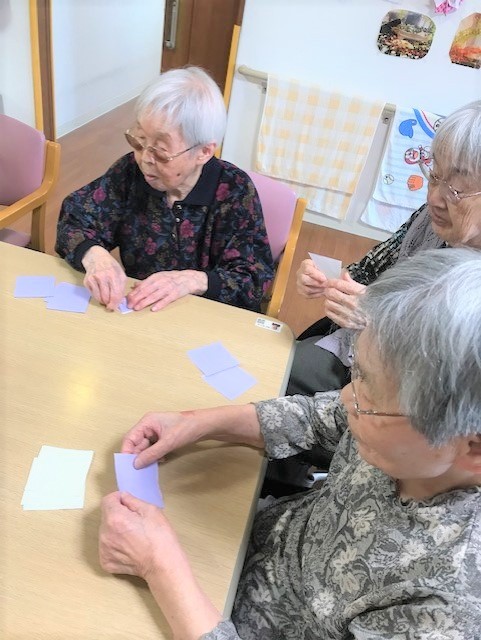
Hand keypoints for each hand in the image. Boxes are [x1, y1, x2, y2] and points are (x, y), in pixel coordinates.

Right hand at [82, 246, 126, 310]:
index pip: (115, 294)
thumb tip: (120, 302)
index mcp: (113, 275)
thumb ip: (122, 288)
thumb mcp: (121, 274)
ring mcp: (93, 279)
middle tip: (110, 304)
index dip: (115, 303)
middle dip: (109, 304)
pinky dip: (97, 297)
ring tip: (106, 298)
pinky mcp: (87, 281)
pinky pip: (93, 295)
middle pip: (106, 298)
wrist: (97, 257)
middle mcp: (102, 277)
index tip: (115, 307)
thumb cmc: (111, 267)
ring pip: (99, 298)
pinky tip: (100, 292)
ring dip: (103, 301)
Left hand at [99, 492, 222, 638]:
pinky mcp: (106, 562)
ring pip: (106, 532)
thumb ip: (132, 501)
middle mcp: (105, 534)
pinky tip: (129, 548)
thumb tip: (122, 497)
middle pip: (106, 516)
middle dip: (117, 515)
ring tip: (132, 536)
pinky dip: (115, 546)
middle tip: (134, 522)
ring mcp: (104, 550)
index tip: (128, 504)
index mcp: (115, 518)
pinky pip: (107, 547)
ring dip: (115, 530)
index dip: (118, 499)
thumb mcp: (150, 510)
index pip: (107, 500)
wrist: (162, 564)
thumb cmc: (160, 536)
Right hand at [121, 411, 197, 468]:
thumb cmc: (187, 428)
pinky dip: (154, 456)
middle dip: (138, 456)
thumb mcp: (168, 442)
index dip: (127, 451)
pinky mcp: (162, 438)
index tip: (126, 465)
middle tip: (138, 470)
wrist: (204, 426)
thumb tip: (136, 464)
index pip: (130, 437)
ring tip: (150, 465)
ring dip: (147, 457)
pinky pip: (153, 449)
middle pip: (136, 443)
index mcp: (147, 422)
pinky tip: (161, 460)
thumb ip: (151, 454)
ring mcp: (156, 432)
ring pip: (145, 447)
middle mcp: (149, 426)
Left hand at [126, 270, 207, 311]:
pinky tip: (153, 309)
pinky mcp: (176, 294)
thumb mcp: (159, 277)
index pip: (143, 285)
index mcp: (156, 277)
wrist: (189, 278)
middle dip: (137, 298)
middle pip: (147, 290)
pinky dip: (160, 304)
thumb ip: (147, 282)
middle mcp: (161, 282)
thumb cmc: (172, 279)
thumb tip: (134, 286)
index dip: (134, 292)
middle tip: (129, 305)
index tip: (127, 299)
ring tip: (137, 308)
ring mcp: (169, 288)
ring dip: (145, 302)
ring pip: (155, 295)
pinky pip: (167, 300)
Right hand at [296, 259, 327, 297]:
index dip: (316, 274)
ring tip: (326, 289)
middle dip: (316, 283)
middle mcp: (299, 273)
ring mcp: (299, 283)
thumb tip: (331, 274)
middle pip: (304, 279)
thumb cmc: (324, 269)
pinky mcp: (301, 291)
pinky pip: (308, 295)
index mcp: (305, 264)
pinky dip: (316, 294)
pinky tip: (322, 292)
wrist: (321, 274)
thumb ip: (327, 268)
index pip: (307, 269)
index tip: (324, 278)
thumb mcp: (325, 265)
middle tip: (326, 285)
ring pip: (306, 289)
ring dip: (318, 290)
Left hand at [323, 271, 366, 328]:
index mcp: (359, 293)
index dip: (330, 282)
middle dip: (328, 290)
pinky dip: (328, 309)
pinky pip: (328, 313)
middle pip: (331, 293)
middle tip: (328, 290)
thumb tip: (343, 273)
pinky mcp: (344, 322)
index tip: (328, 282)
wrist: (378, 320)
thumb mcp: (365, 290)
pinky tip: (333, 308)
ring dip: (328, 300)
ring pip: (328, 303)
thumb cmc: (371, 304)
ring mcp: (348, 314)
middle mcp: (353, 303)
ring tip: (332, 300)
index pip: (339, 284)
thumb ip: (352, 282)